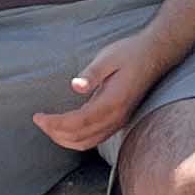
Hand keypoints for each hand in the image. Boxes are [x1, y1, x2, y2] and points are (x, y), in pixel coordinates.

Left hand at [32, 29, 169, 149]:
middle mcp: (116, 117)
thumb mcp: (109, 57)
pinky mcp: (119, 120)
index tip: (38, 116)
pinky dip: (76, 138)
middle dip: (55, 132)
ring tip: (49, 126)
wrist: (156, 54)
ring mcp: (119, 120)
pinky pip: (94, 138)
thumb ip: (92, 73)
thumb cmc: (131, 52)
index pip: (78, 122)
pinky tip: (66, 128)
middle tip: (39, 120)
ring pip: (87, 142)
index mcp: (112, 102)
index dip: (55, 123)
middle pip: (80, 137)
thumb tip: (75, 86)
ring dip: (64, 138)